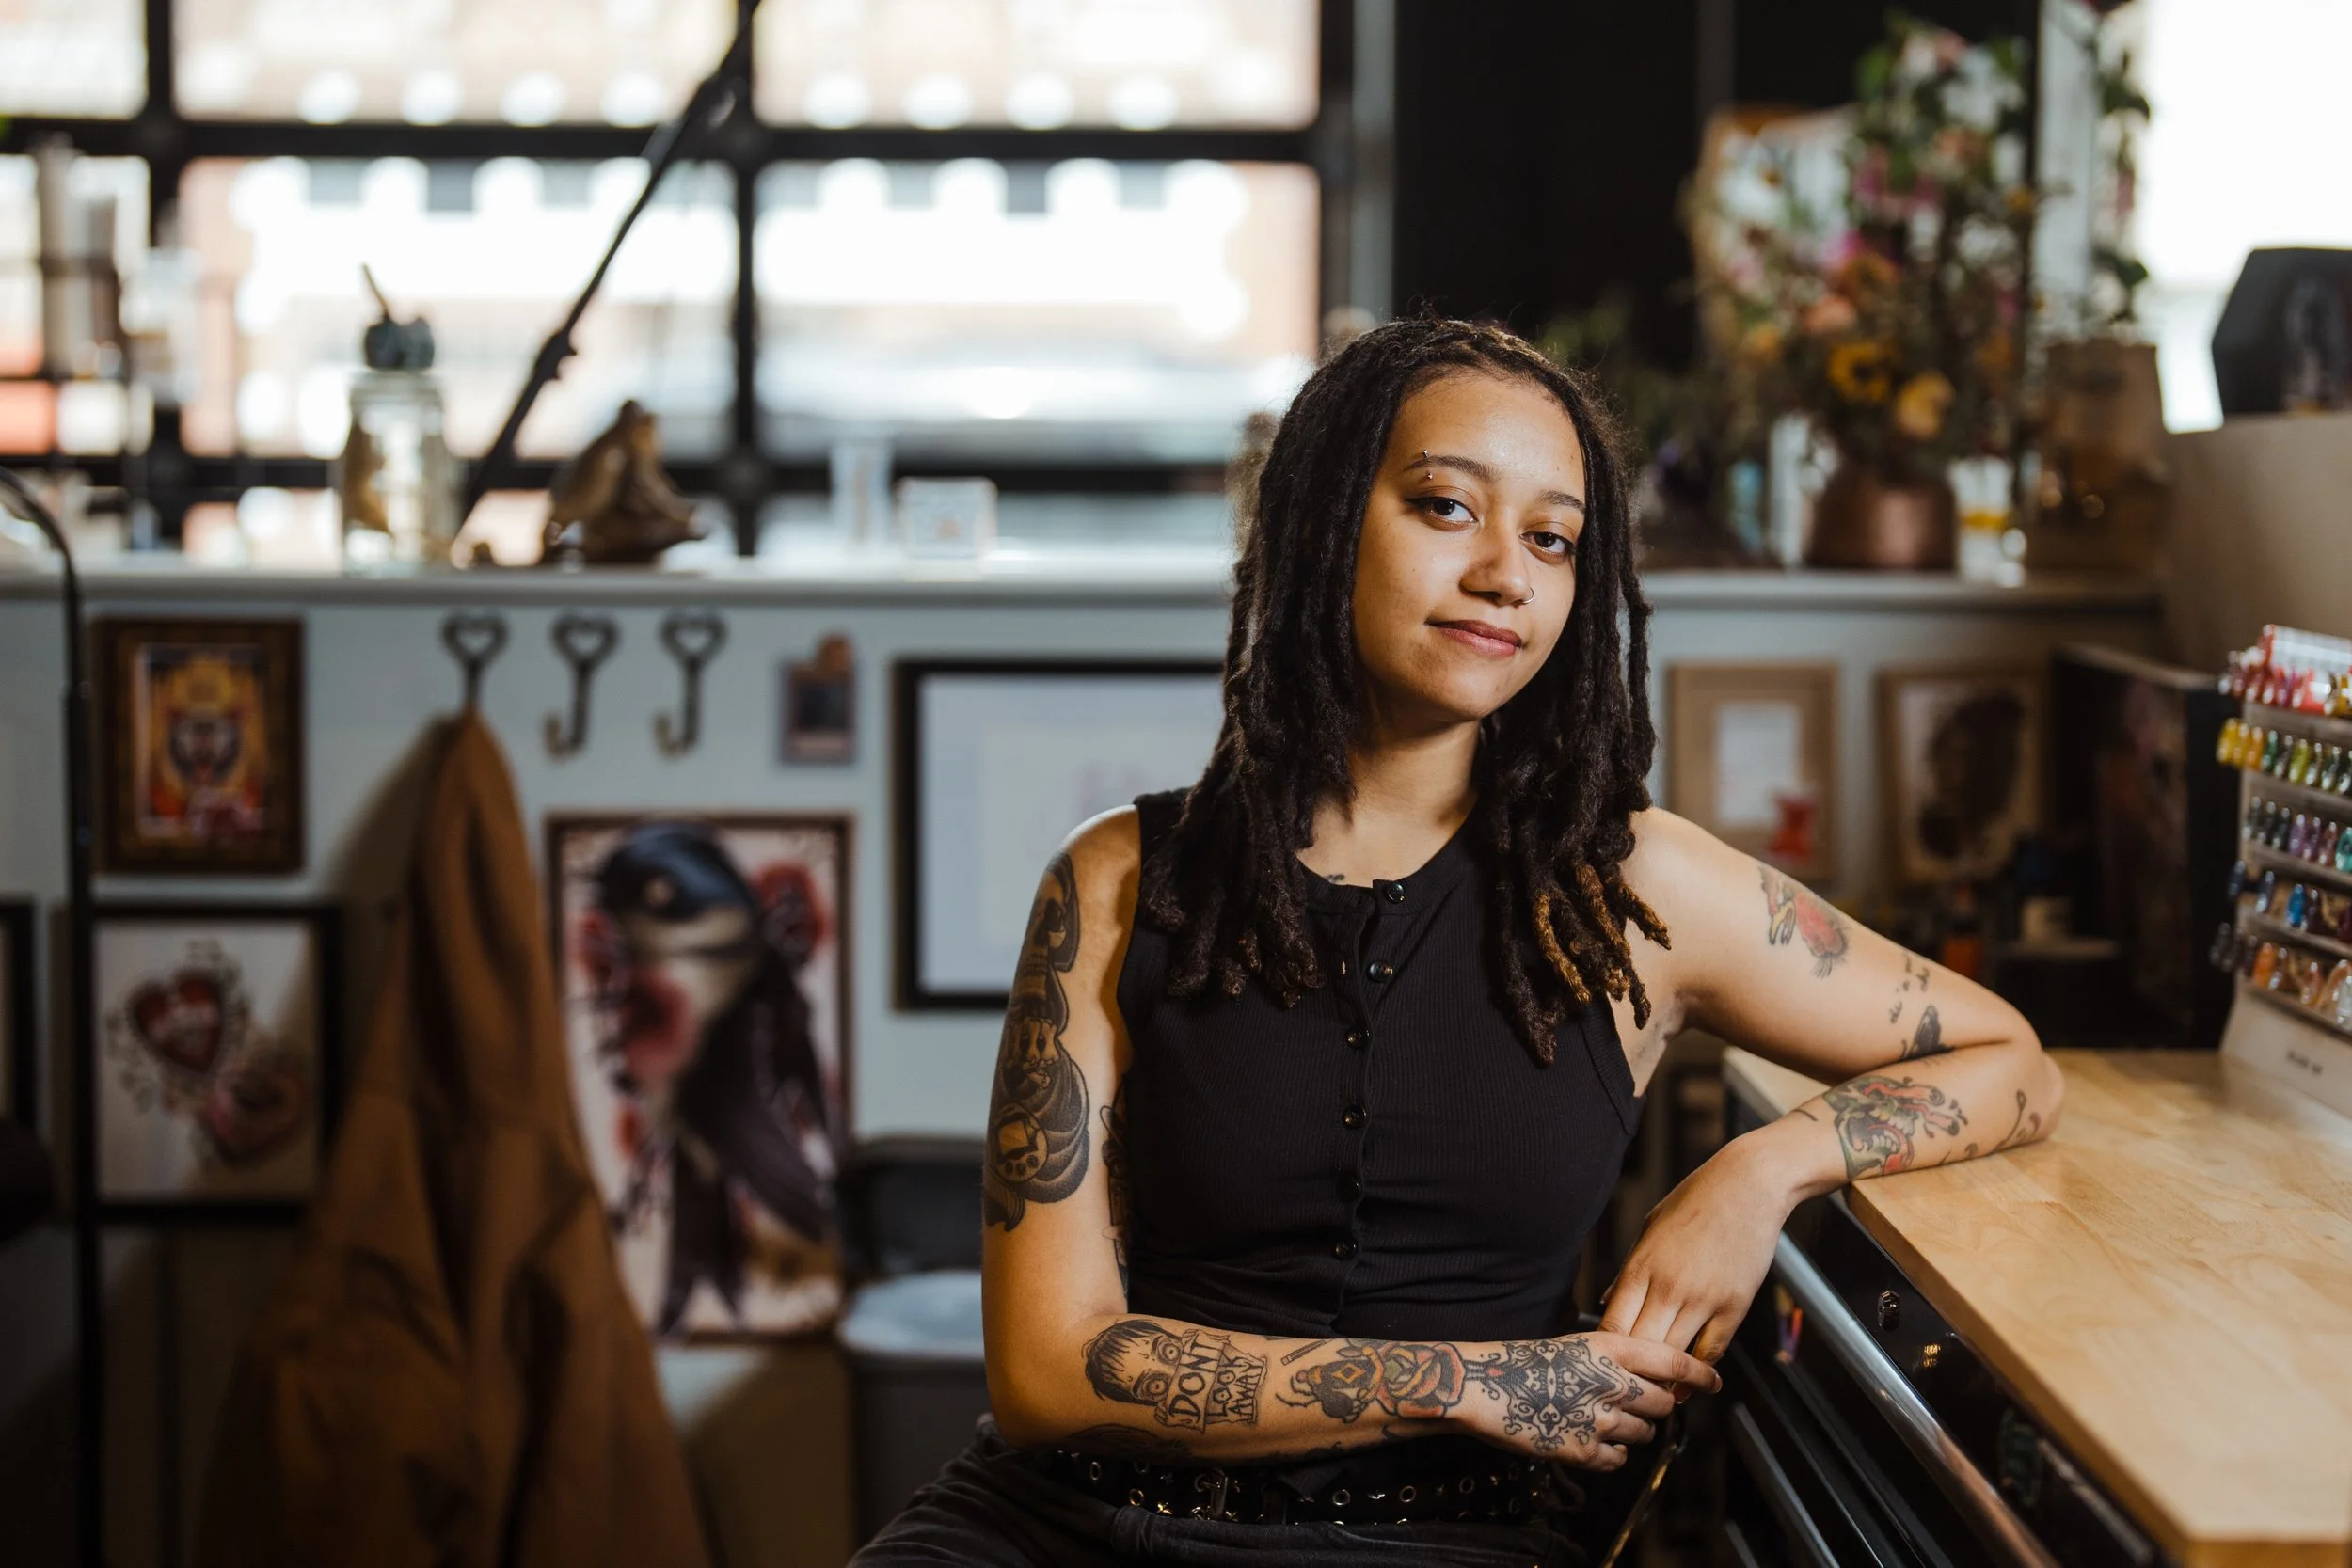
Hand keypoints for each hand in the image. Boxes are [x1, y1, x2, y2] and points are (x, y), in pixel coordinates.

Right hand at [1444, 1332, 1717, 1470]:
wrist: (1482, 1386)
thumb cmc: (1522, 1363)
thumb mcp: (1573, 1344)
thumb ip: (1612, 1359)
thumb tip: (1644, 1376)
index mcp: (1608, 1348)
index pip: (1673, 1362)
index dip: (1700, 1374)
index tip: (1714, 1382)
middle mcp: (1609, 1382)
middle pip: (1662, 1402)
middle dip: (1656, 1406)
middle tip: (1640, 1405)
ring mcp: (1598, 1419)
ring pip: (1643, 1433)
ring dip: (1634, 1431)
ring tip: (1607, 1421)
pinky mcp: (1583, 1450)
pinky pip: (1619, 1459)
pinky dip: (1612, 1454)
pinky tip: (1593, 1440)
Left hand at [1600, 1126, 1806, 1367]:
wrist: (1750, 1185)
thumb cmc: (1696, 1200)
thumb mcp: (1652, 1229)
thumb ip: (1631, 1270)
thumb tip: (1610, 1301)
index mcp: (1642, 1266)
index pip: (1612, 1324)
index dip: (1604, 1351)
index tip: (1602, 1364)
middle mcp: (1670, 1287)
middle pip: (1640, 1347)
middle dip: (1630, 1371)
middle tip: (1624, 1388)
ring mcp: (1704, 1299)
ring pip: (1675, 1356)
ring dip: (1664, 1378)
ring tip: (1654, 1394)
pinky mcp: (1735, 1305)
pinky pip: (1711, 1351)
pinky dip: (1698, 1371)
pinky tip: (1690, 1383)